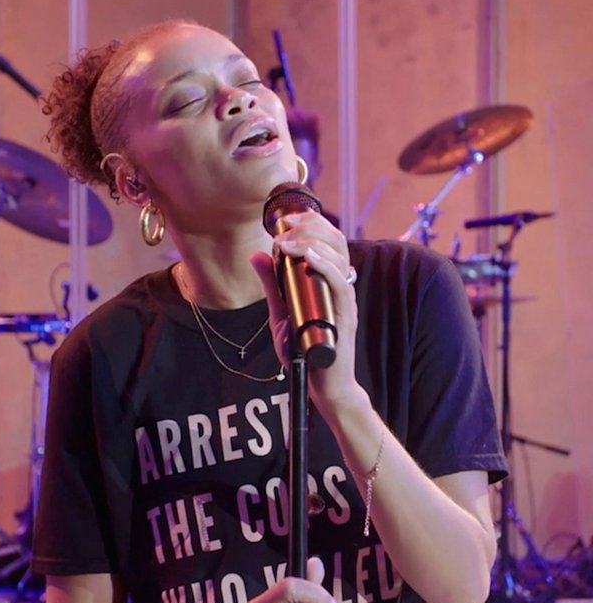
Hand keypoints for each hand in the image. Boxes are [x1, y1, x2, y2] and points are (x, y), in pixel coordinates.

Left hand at [250, 210, 359, 409]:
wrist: (322, 385)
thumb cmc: (304, 350)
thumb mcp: (281, 310)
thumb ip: (272, 283)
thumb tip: (256, 254)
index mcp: (329, 279)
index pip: (329, 239)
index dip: (311, 221)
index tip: (286, 217)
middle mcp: (340, 285)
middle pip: (336, 240)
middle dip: (309, 225)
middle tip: (283, 227)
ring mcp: (344, 299)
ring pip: (340, 256)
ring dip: (311, 241)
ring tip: (286, 241)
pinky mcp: (345, 316)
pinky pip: (341, 284)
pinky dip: (325, 266)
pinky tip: (308, 256)